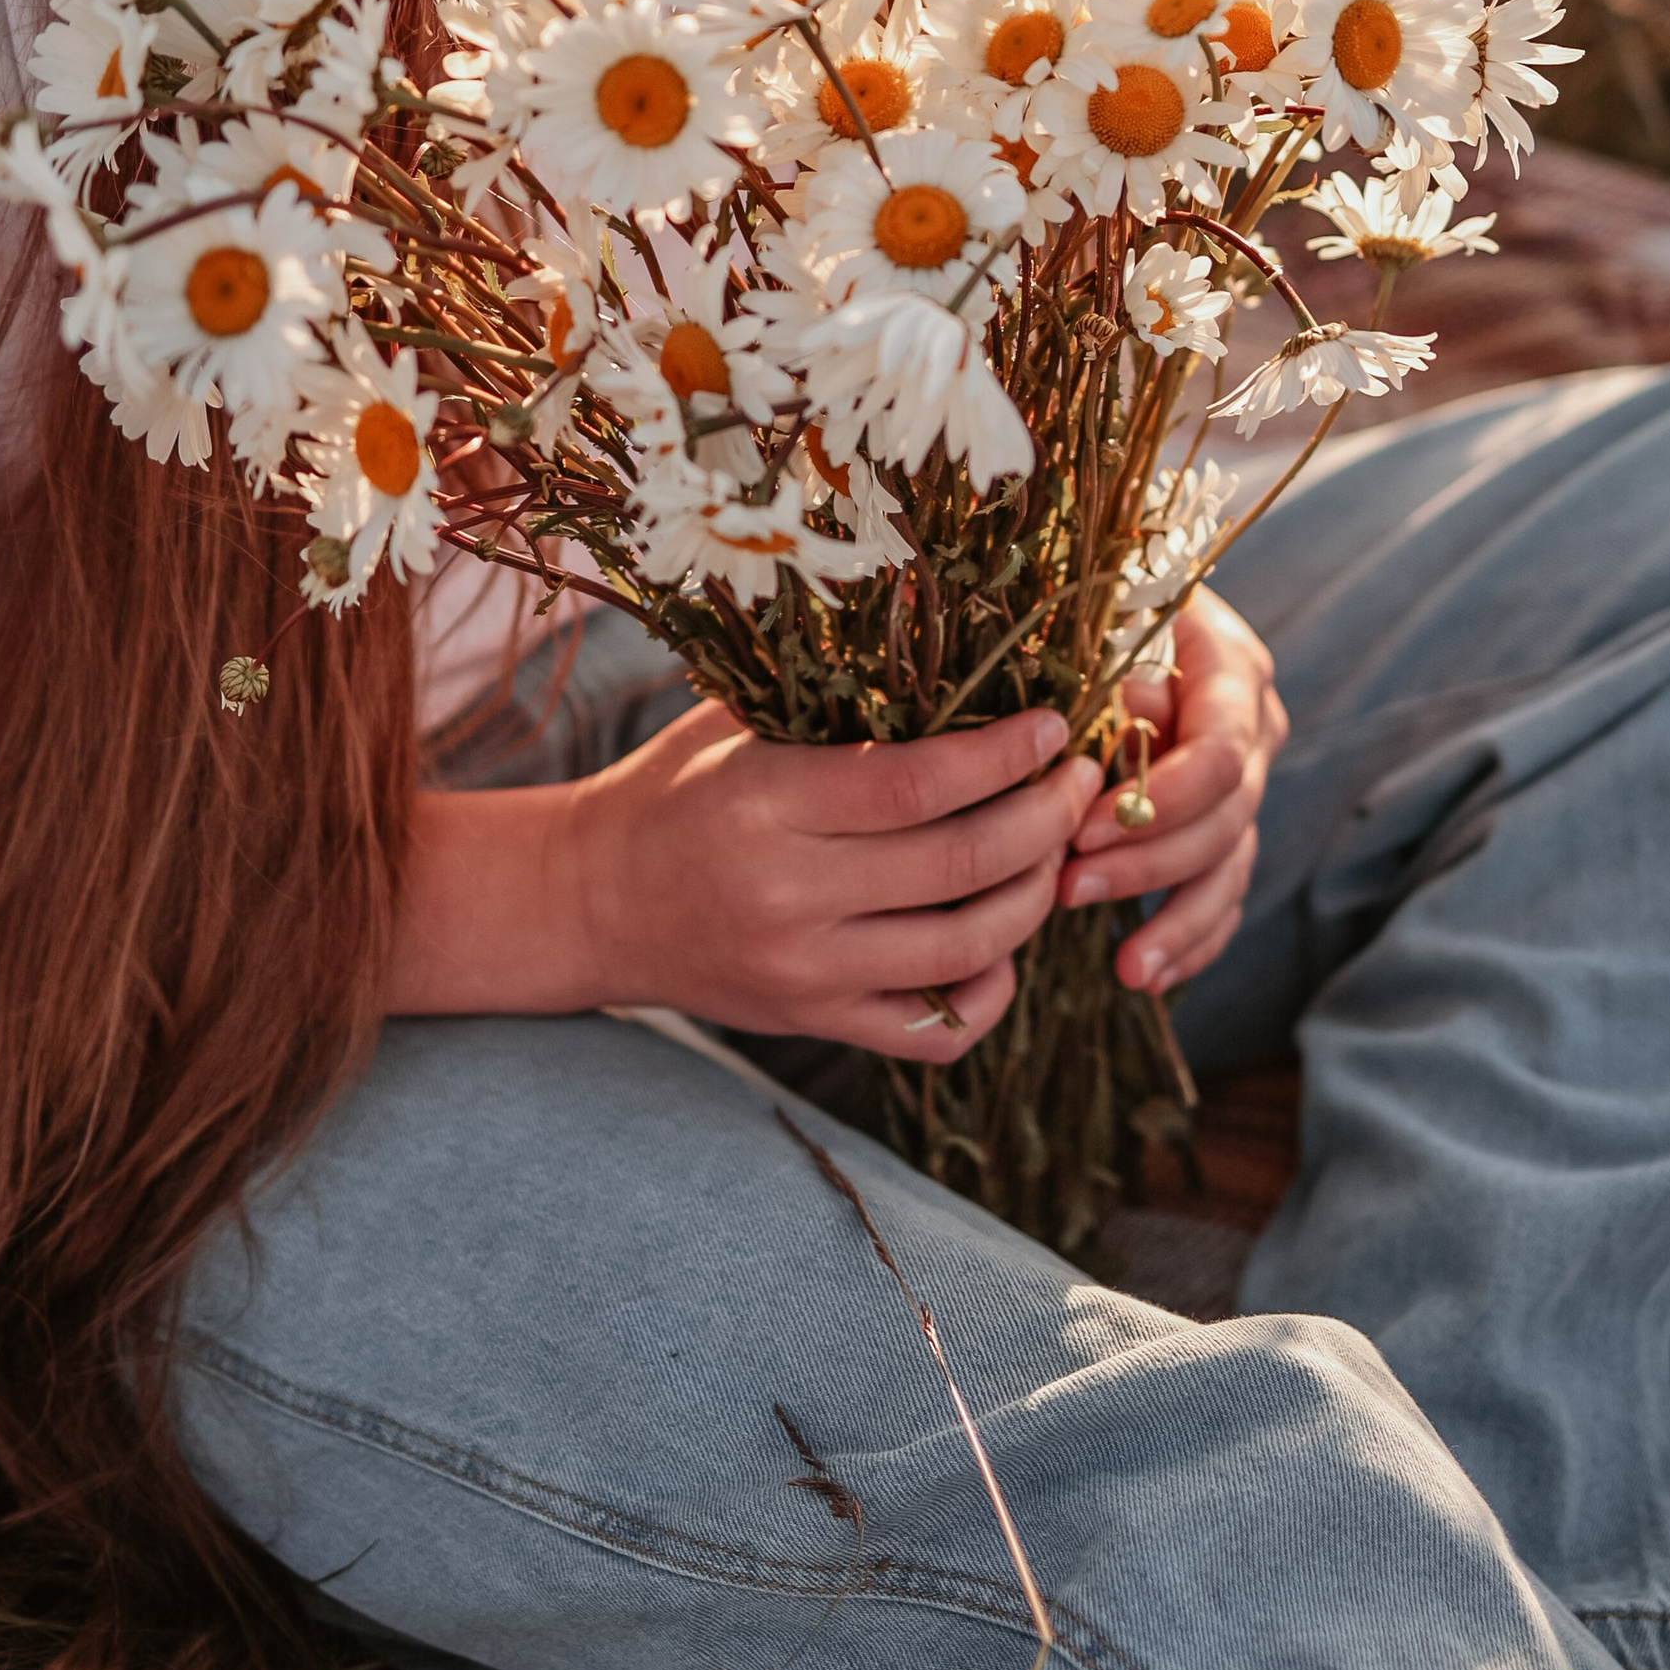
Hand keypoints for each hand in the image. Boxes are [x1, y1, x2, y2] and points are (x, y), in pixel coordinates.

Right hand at [568, 700, 1104, 1061]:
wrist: (589, 902)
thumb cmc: (673, 791)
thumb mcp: (730, 724)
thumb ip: (825, 695)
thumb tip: (947, 638)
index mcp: (767, 803)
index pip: (916, 784)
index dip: (1003, 755)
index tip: (1052, 725)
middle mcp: (788, 895)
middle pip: (958, 864)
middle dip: (1045, 818)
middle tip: (1080, 781)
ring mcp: (804, 972)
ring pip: (964, 949)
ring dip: (1034, 898)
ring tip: (1057, 851)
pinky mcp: (814, 1023)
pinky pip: (933, 1031)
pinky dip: (989, 990)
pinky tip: (1005, 943)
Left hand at [1058, 586, 1287, 996]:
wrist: (1118, 601)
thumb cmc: (1098, 598)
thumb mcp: (1106, 610)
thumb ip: (1122, 660)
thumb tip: (1137, 714)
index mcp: (1233, 670)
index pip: (1218, 754)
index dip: (1159, 802)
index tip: (1084, 829)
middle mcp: (1253, 731)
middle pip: (1226, 820)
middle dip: (1148, 864)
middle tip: (1069, 889)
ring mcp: (1244, 783)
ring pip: (1231, 868)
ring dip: (1178, 921)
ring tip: (1127, 968)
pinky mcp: (1223, 827)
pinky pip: (1224, 895)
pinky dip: (1193, 940)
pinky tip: (1152, 975)